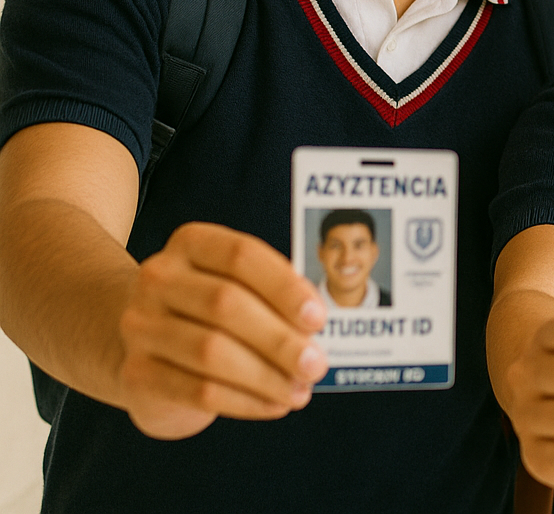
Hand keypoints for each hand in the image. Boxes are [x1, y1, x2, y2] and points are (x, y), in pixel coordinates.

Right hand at [117, 222, 327, 438]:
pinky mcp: (136, 373)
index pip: (241, 256)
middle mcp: (158, 278)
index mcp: (191, 244)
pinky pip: (196, 391)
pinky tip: (274, 406)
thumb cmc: (213, 312)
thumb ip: (276, 298)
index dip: (284, 288)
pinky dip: (245, 401)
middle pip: (224, 304)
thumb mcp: (243, 289)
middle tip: (315, 365)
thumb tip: (313, 331)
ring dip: (265, 376)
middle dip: (279, 340)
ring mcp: (140, 325)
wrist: (149, 346)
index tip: (319, 319)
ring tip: (300, 391)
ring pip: (210, 352)